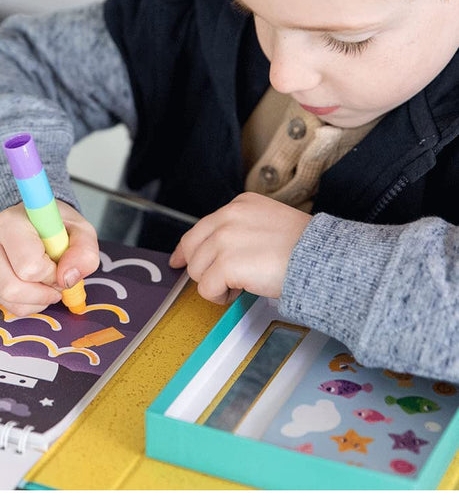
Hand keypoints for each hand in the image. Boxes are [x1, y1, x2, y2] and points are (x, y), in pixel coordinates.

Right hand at [0, 201, 99, 315]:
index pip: (29, 266)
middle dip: (43, 293)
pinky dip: (27, 303)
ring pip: (9, 300)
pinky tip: (33, 285)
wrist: (31, 221)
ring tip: (47, 283)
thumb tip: (68, 279)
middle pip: (12, 288)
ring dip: (37, 300)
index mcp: (9, 223)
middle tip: (56, 281)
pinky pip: (5, 305)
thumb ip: (84, 252)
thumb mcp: (80, 230)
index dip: (51, 273)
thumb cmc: (54, 225)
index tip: (59, 262)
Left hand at [169, 192, 311, 303]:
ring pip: (197, 271)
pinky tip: (241, 292)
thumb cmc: (305, 248)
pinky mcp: (227, 264)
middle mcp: (228, 217)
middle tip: (221, 281)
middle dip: (201, 269)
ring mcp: (225, 239)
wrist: (322, 259)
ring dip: (216, 284)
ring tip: (242, 284)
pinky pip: (207, 289)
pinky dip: (220, 297)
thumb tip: (218, 251)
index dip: (187, 249)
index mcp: (239, 205)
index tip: (180, 260)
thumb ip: (241, 230)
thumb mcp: (270, 223)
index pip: (200, 228)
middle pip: (192, 249)